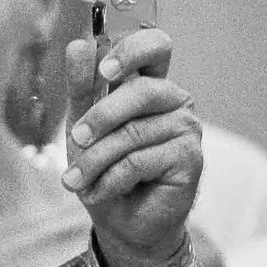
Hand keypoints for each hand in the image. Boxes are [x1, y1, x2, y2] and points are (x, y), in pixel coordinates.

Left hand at [60, 28, 201, 266]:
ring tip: (76, 182)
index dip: (131, 50)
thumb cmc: (102, 170)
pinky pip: (139, 161)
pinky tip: (101, 193)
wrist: (120, 221)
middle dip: (100, 116)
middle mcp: (173, 100)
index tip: (104, 70)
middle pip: (141, 90)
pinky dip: (110, 180)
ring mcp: (186, 127)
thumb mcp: (83, 127)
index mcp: (148, 85)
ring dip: (95, 161)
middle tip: (76, 139)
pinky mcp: (191, 157)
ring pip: (132, 133)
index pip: (154, 47)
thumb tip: (79, 45)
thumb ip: (82, 88)